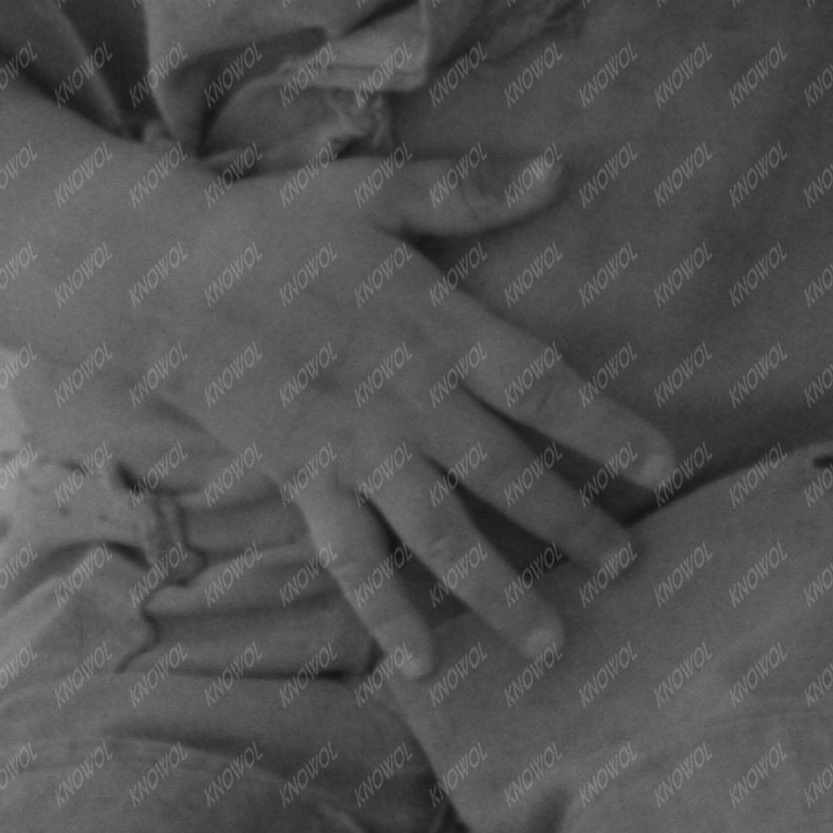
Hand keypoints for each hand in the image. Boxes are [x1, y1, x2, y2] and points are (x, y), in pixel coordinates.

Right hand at [145, 150, 675, 678]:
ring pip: (441, 532)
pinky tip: (421, 661)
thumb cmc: (275, 225)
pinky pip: (353, 557)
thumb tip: (557, 170)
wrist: (167, 277)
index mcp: (435, 325)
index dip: (607, 426)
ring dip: (496, 589)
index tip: (665, 466)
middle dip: (571, 523)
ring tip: (548, 641)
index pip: (541, 384)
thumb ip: (467, 191)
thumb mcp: (373, 190)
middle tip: (627, 568)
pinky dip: (386, 612)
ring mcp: (356, 448)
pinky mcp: (305, 480)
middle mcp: (407, 398)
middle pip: (506, 472)